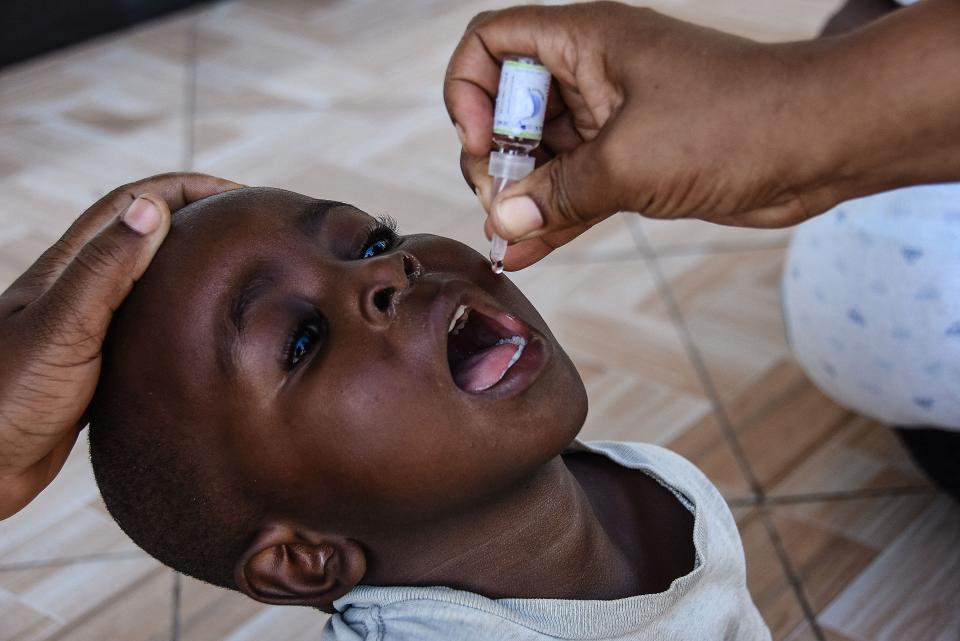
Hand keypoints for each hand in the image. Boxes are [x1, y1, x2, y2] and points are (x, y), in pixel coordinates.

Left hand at [0, 173, 241, 518]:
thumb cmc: (7, 396)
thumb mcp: (62, 326)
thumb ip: (105, 270)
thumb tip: (153, 210)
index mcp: (69, 267)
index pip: (134, 203)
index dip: (189, 188)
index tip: (242, 195)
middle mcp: (79, 288)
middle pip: (145, 234)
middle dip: (198, 220)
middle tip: (250, 231)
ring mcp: (87, 326)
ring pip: (149, 281)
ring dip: (191, 267)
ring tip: (239, 277)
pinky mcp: (95, 364)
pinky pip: (148, 326)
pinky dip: (181, 316)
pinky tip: (205, 336)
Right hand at [444, 2, 915, 268]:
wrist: (817, 144)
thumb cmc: (737, 121)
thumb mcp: (629, 159)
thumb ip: (557, 193)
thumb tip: (504, 222)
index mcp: (584, 41)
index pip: (493, 40)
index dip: (469, 88)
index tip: (481, 140)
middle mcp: (591, 74)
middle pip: (508, 106)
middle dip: (494, 156)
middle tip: (500, 205)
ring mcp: (611, 120)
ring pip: (541, 154)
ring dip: (519, 197)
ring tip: (507, 240)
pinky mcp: (632, 162)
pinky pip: (574, 188)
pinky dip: (551, 218)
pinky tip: (526, 253)